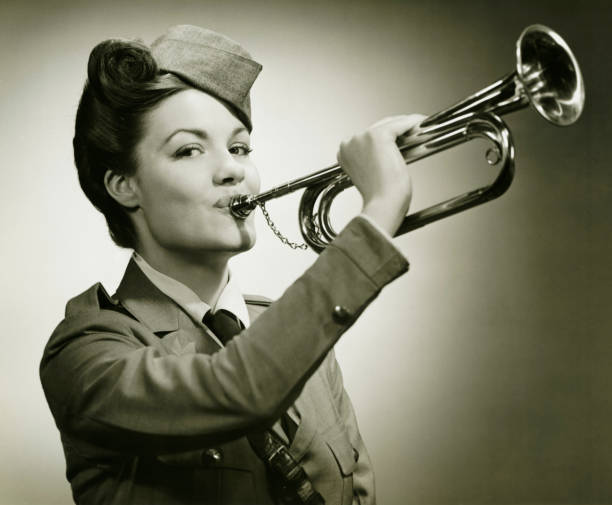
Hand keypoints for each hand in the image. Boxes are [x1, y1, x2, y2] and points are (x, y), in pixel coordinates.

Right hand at [337, 114, 424, 235]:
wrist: (383, 205)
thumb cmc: (380, 197)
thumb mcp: (372, 175)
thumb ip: (374, 160)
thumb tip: (392, 149)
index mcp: (344, 153)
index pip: (368, 137)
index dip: (387, 138)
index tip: (402, 139)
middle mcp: (350, 142)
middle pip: (378, 127)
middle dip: (398, 130)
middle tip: (415, 134)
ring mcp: (363, 137)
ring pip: (390, 123)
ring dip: (406, 126)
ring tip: (421, 130)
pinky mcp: (378, 135)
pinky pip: (401, 123)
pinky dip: (413, 123)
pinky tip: (423, 125)